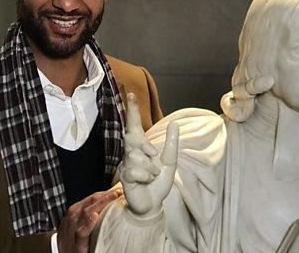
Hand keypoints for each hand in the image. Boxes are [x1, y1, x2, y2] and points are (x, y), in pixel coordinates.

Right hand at [57, 190, 121, 252]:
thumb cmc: (73, 237)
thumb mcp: (79, 220)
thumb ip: (90, 212)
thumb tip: (110, 206)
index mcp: (76, 209)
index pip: (93, 197)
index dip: (106, 192)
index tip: (119, 190)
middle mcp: (74, 215)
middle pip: (91, 201)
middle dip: (106, 195)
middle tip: (119, 192)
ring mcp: (74, 227)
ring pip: (87, 212)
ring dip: (101, 203)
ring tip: (112, 197)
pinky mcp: (77, 241)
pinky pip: (82, 231)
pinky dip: (88, 224)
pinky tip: (94, 217)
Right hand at [120, 93, 178, 217]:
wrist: (154, 204)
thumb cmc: (159, 182)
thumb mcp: (170, 161)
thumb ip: (171, 144)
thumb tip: (174, 124)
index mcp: (141, 147)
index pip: (134, 125)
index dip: (132, 110)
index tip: (130, 94)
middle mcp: (131, 153)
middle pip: (132, 137)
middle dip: (144, 144)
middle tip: (154, 155)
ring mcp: (126, 164)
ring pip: (137, 156)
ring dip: (151, 168)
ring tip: (153, 177)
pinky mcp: (124, 177)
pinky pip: (135, 171)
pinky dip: (146, 177)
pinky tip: (146, 182)